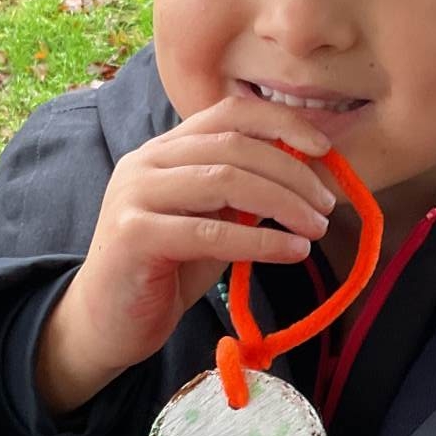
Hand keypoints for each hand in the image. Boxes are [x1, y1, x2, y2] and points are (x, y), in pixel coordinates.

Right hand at [36, 95, 338, 413]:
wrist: (107, 322)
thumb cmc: (166, 270)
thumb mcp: (211, 222)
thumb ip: (243, 194)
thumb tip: (306, 176)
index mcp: (166, 149)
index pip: (229, 114)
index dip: (281, 123)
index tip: (324, 149)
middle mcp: (146, 161)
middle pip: (234, 146)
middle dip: (292, 173)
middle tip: (328, 204)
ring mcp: (135, 195)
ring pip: (224, 181)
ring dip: (283, 202)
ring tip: (316, 228)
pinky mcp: (133, 235)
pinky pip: (210, 232)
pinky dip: (260, 241)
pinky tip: (293, 251)